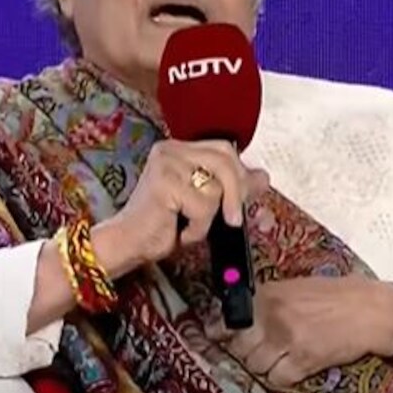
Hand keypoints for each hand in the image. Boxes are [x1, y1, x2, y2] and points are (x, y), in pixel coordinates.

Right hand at [94, 140, 268, 275]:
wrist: (129, 244)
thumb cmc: (163, 225)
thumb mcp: (203, 203)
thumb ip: (230, 188)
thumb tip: (263, 177)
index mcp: (178, 148)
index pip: (224, 148)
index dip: (241, 173)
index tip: (246, 199)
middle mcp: (170, 150)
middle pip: (225, 160)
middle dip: (236, 192)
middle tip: (232, 219)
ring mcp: (167, 165)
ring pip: (217, 187)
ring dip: (210, 217)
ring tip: (188, 225)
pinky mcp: (166, 184)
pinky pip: (204, 206)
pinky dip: (199, 227)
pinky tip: (180, 231)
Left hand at [207, 276, 392, 386]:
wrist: (372, 309)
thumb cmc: (336, 295)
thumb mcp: (296, 288)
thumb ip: (267, 301)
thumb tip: (237, 317)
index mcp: (269, 295)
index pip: (228, 319)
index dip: (219, 332)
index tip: (215, 337)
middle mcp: (273, 317)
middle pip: (239, 347)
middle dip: (244, 352)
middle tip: (257, 349)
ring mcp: (288, 340)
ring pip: (255, 365)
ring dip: (263, 365)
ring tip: (278, 358)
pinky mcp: (305, 361)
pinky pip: (278, 378)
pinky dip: (281, 377)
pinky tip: (292, 367)